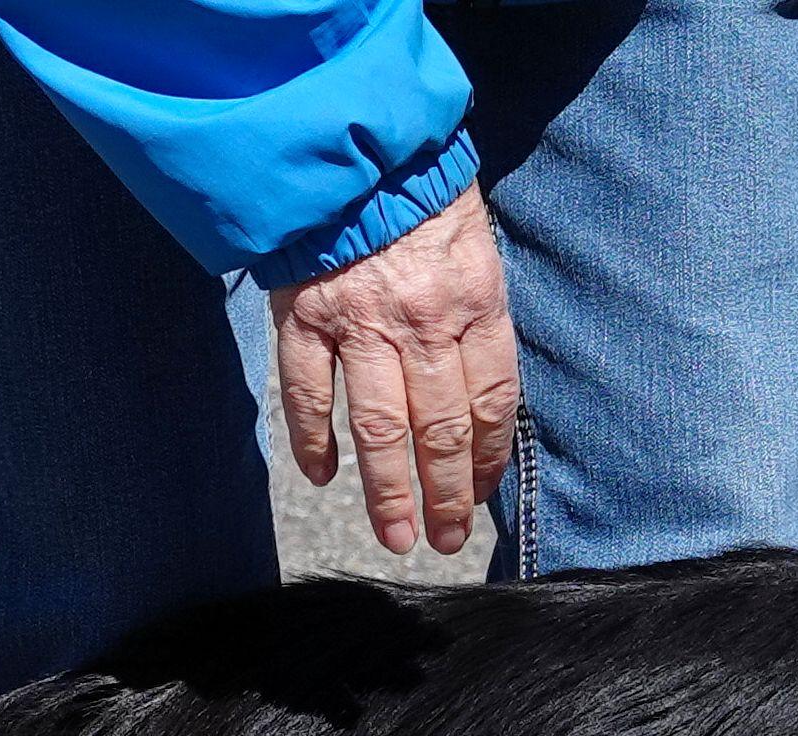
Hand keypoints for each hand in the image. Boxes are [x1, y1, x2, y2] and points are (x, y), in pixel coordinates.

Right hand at [270, 184, 521, 556]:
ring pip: (382, 428)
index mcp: (475, 303)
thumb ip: (475, 315)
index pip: (491, 402)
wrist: (350, 136)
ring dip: (390, 492)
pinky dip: (315, 441)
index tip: (480, 493)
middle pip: (441, 430)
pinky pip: (311, 394)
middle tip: (444, 538)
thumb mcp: (473, 244)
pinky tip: (324, 476)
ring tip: (397, 535)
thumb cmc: (419, 189)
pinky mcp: (306, 316)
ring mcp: (361, 323)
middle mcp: (423, 322)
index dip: (487, 457)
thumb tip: (477, 393)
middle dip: (446, 494)